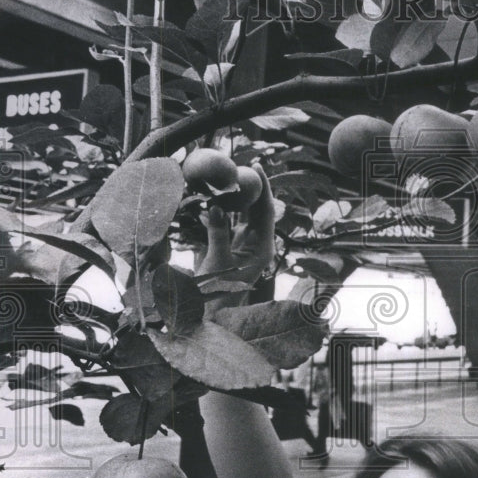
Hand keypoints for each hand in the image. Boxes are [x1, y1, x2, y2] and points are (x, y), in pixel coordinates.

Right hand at [194, 165, 274, 311]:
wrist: (211, 310)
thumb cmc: (217, 291)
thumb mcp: (218, 260)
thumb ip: (218, 233)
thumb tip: (216, 207)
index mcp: (263, 247)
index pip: (267, 211)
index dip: (263, 188)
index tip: (257, 167)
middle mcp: (258, 243)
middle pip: (257, 208)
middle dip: (250, 188)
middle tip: (240, 166)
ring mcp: (246, 243)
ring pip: (244, 213)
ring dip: (236, 197)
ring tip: (227, 177)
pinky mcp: (233, 244)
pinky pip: (231, 221)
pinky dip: (224, 209)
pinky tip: (213, 196)